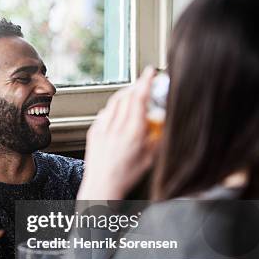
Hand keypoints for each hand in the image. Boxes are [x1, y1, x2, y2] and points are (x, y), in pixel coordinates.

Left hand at [77, 66, 156, 199]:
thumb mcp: (150, 157)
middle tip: (145, 83)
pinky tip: (120, 112)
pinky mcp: (94, 132)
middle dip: (136, 86)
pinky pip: (105, 112)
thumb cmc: (126, 176)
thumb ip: (157, 137)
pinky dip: (114, 108)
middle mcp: (116, 128)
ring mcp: (102, 128)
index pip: (139, 99)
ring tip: (134, 95)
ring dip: (125, 95)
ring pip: (114, 102)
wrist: (102, 186)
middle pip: (126, 96)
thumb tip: (164, 122)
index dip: (145, 82)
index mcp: (133, 133)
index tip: (150, 72)